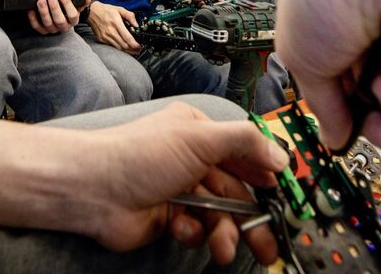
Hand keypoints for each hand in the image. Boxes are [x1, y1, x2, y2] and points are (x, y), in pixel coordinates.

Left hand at [29, 0, 80, 34]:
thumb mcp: (77, 5)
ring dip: (44, 12)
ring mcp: (53, 29)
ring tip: (41, 1)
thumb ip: (82, 1)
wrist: (64, 18)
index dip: (67, 4)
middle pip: (59, 20)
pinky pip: (37, 26)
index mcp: (73, 21)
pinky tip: (31, 9)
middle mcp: (63, 27)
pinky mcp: (43, 30)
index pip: (72, 15)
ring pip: (48, 23)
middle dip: (54, 7)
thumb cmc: (69, 10)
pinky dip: (33, 18)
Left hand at [77, 101, 286, 265]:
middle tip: (270, 242)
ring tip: (224, 248)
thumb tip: (279, 154)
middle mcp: (192, 159)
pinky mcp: (170, 217)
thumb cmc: (138, 154)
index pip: (245, 153)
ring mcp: (181, 189)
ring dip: (225, 232)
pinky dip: (195, 233)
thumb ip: (244, 142)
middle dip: (253, 218)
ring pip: (220, 215)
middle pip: (237, 190)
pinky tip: (183, 229)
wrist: (94, 190)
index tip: (286, 198)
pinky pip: (198, 230)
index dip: (267, 176)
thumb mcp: (199, 137)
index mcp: (200, 132)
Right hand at [86, 0, 140, 52]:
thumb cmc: (105, 10)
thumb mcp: (119, 9)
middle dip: (132, 49)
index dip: (134, 44)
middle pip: (124, 45)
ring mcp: (105, 36)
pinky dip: (119, 47)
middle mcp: (110, 31)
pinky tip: (124, 47)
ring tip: (133, 50)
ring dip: (127, 50)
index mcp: (116, 23)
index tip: (139, 46)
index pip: (126, 37)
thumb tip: (136, 25)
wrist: (91, 12)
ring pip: (118, 48)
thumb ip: (130, 16)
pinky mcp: (101, 39)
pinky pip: (112, 46)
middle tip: (138, 49)